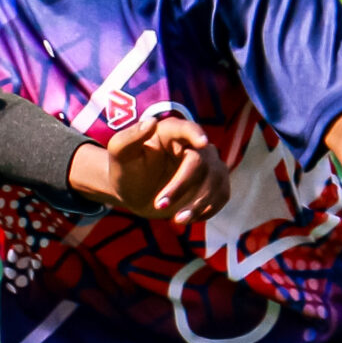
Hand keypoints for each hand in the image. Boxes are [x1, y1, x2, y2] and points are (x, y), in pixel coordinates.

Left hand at [101, 113, 229, 221]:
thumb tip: (150, 122)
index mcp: (171, 131)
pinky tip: (187, 218)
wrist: (135, 192)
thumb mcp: (120, 153)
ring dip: (198, 203)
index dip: (195, 134)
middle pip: (199, 162)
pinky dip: (207, 209)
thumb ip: (128, 138)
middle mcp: (194, 145)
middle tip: (158, 205)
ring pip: (215, 181)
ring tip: (177, 220)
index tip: (202, 143)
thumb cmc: (127, 168)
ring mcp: (208, 164)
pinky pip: (221, 195)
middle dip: (181, 186)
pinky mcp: (214, 184)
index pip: (186, 128)